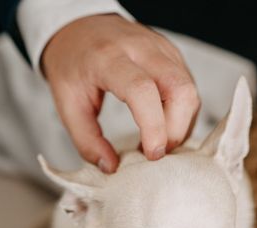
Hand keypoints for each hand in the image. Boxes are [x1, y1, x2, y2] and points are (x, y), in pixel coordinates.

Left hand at [41, 14, 199, 172]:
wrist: (78, 29)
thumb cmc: (72, 66)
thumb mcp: (66, 106)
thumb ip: (86, 141)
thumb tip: (111, 167)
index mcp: (108, 59)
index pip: (142, 90)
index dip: (153, 126)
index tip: (150, 154)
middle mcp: (141, 48)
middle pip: (180, 88)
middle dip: (175, 130)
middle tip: (155, 153)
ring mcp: (161, 49)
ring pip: (190, 90)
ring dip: (181, 125)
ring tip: (157, 143)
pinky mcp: (172, 55)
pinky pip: (188, 88)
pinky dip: (182, 114)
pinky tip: (163, 127)